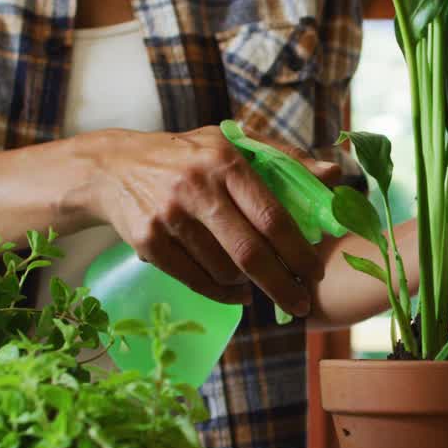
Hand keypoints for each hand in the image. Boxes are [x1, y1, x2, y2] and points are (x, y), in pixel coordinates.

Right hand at [77, 126, 340, 313]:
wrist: (112, 167)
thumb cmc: (188, 157)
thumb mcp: (231, 144)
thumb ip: (284, 159)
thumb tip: (334, 174)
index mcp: (225, 161)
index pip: (272, 215)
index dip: (298, 251)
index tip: (315, 272)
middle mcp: (197, 187)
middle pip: (250, 253)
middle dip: (282, 285)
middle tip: (300, 303)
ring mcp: (169, 216)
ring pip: (224, 271)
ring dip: (249, 285)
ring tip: (259, 282)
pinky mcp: (148, 241)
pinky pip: (196, 281)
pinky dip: (222, 293)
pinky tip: (237, 291)